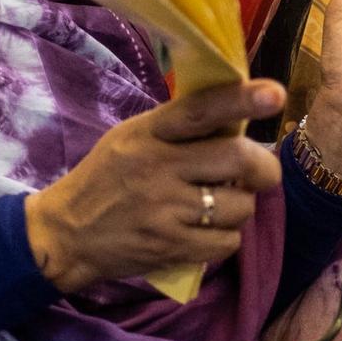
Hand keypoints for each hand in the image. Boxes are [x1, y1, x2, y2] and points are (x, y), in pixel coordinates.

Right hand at [25, 81, 285, 293]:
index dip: (241, 99)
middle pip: (237, 159)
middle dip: (264, 168)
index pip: (200, 110)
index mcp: (148, 133)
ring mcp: (164, 209)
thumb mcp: (130, 138)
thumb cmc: (105, 179)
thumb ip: (176, 128)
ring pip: (239, 205)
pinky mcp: (170, 246)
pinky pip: (226, 242)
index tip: (275, 94)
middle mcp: (157, 167)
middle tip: (261, 173)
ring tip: (220, 205)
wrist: (67, 232)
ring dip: (240, 207)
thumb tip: (236, 119)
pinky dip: (226, 237)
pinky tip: (207, 231)